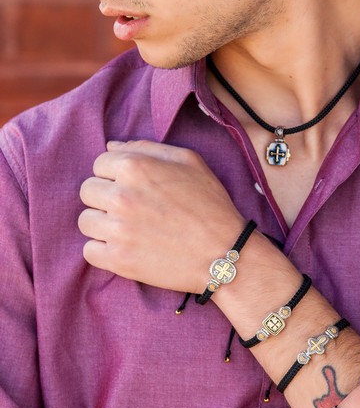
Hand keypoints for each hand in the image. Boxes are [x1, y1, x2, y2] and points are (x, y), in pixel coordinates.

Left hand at [78, 140, 244, 291]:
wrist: (225, 252)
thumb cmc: (211, 205)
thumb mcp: (190, 161)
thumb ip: (148, 148)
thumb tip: (112, 147)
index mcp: (134, 167)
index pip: (99, 164)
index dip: (115, 174)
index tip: (134, 187)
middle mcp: (121, 196)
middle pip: (87, 191)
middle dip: (105, 197)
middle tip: (131, 208)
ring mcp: (118, 230)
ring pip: (85, 221)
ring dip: (102, 223)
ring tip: (127, 229)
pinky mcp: (118, 260)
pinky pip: (89, 251)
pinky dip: (102, 250)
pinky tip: (124, 247)